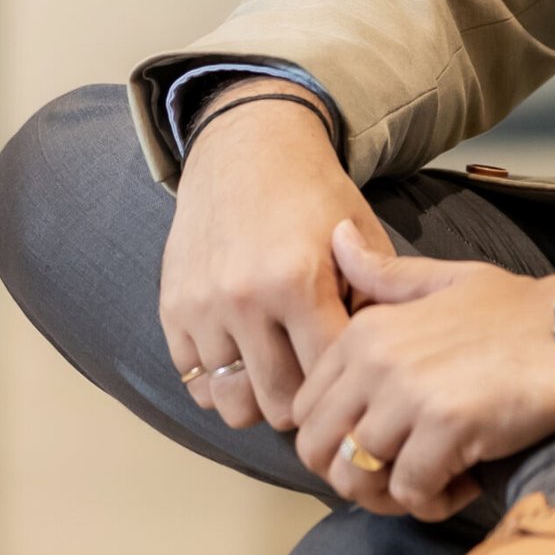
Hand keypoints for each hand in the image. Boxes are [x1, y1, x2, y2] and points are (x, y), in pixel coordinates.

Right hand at [159, 82, 394, 439]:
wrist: (247, 149)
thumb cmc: (313, 194)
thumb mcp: (359, 234)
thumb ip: (375, 298)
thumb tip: (382, 362)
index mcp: (298, 280)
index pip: (327, 373)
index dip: (347, 381)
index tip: (356, 376)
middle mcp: (245, 299)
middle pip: (278, 404)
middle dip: (305, 400)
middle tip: (319, 379)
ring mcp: (203, 307)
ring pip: (232, 405)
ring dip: (260, 396)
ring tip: (281, 369)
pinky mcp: (172, 310)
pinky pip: (196, 385)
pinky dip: (222, 383)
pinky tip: (247, 354)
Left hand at [290, 224, 554, 520]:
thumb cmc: (518, 310)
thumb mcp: (445, 279)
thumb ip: (383, 275)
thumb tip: (332, 236)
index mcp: (368, 330)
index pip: (306, 411)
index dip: (337, 439)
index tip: (381, 441)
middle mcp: (378, 360)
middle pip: (319, 453)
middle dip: (354, 475)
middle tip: (400, 472)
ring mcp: (410, 395)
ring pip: (357, 480)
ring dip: (391, 495)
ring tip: (432, 479)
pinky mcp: (446, 429)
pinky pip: (411, 494)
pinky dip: (434, 500)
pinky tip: (464, 479)